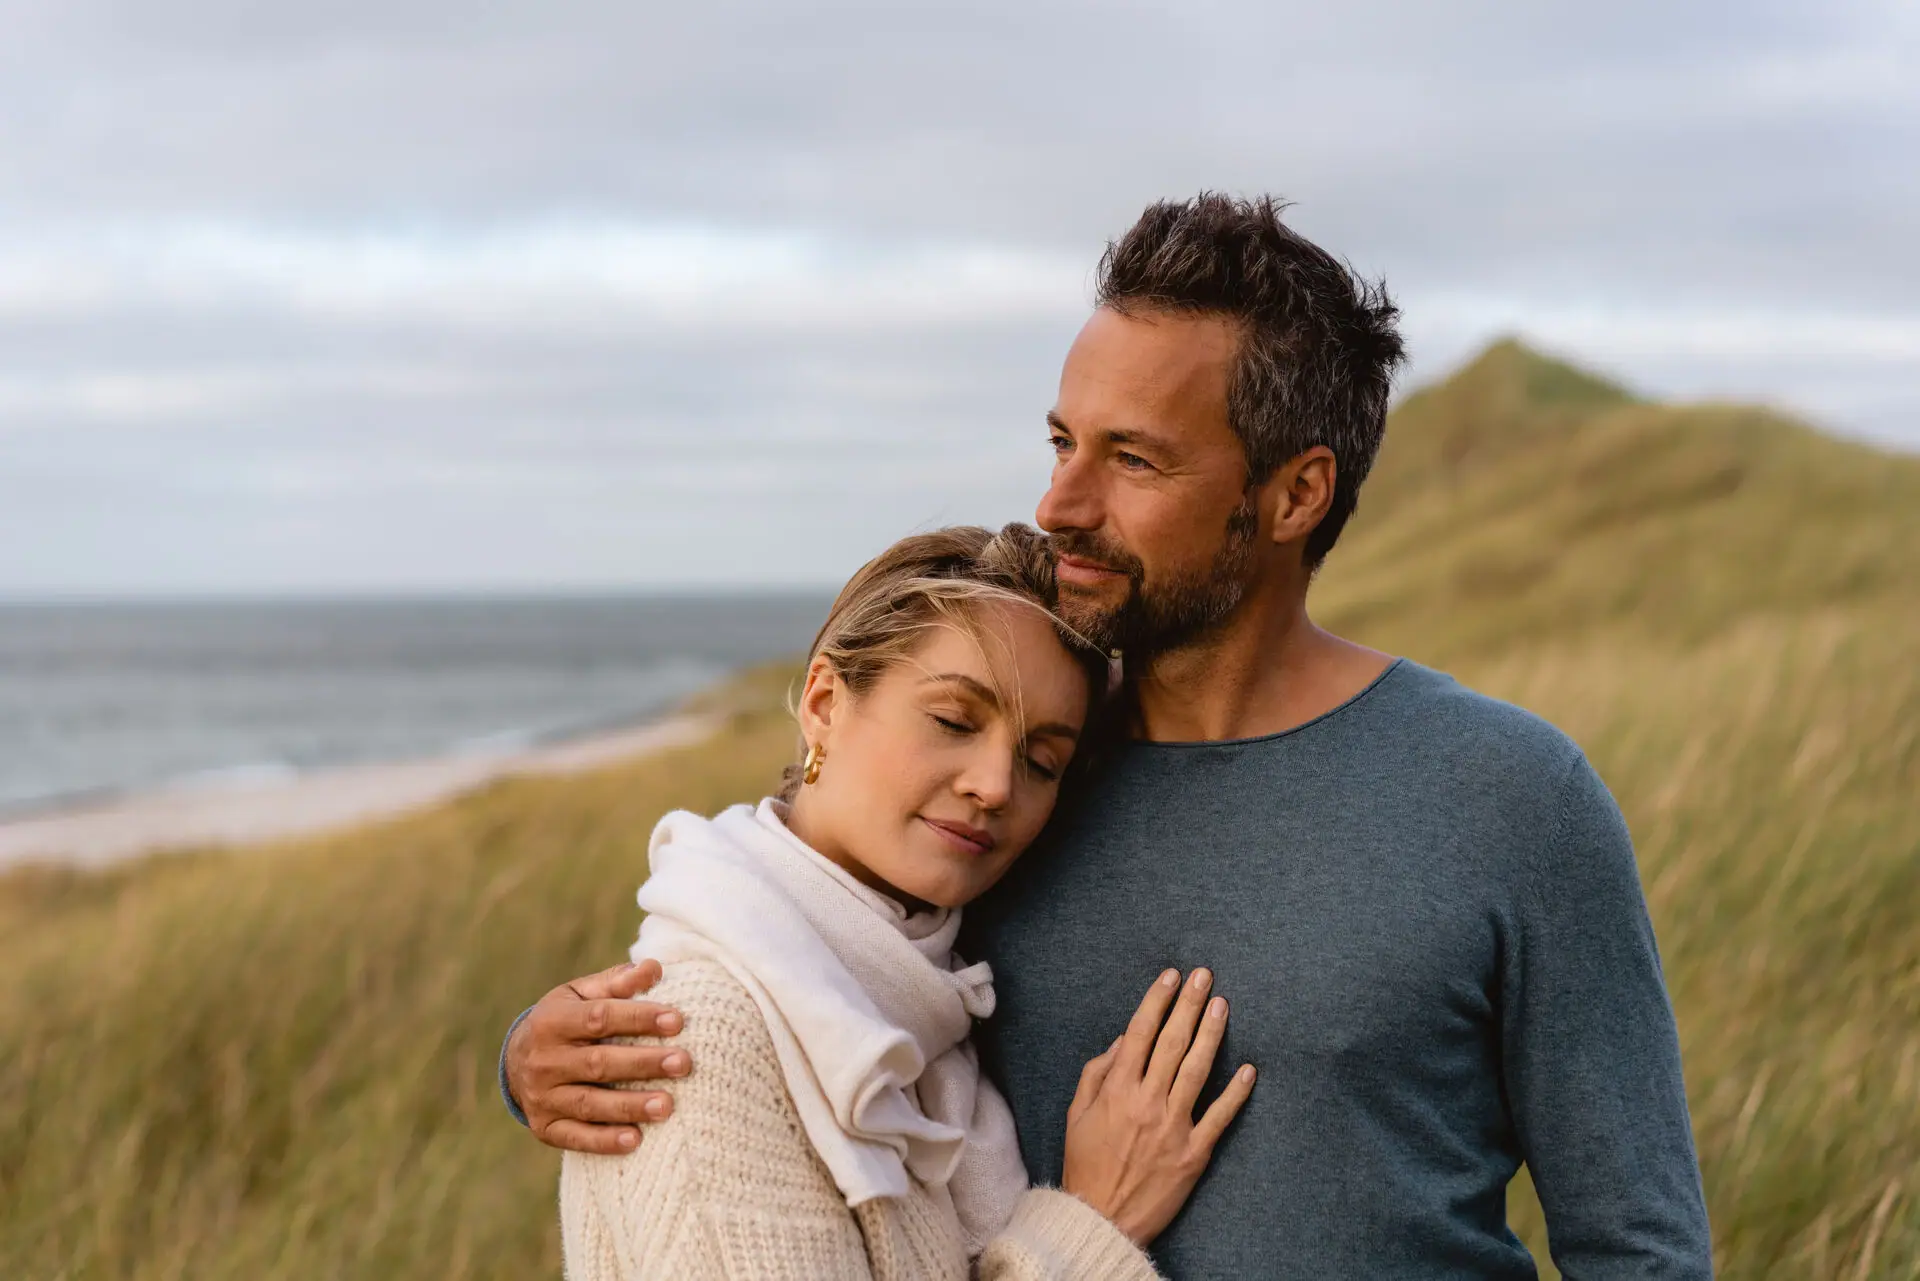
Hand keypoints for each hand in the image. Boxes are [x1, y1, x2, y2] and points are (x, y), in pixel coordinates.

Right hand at [507, 959, 691, 1154]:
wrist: (516, 1062)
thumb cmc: (565, 1020)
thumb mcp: (581, 994)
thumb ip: (617, 982)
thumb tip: (655, 968)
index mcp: (553, 1021)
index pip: (599, 1018)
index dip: (639, 1018)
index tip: (677, 1020)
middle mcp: (544, 1060)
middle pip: (598, 1063)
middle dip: (643, 1064)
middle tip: (683, 1063)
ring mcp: (542, 1097)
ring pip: (589, 1103)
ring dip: (629, 1106)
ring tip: (667, 1105)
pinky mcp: (544, 1127)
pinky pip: (576, 1138)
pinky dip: (604, 1141)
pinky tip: (636, 1140)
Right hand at [1061, 968, 1255, 1245]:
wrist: (1101, 1217)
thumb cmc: (1085, 1165)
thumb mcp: (1076, 1114)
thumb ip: (1096, 1073)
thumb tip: (1121, 1041)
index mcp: (1117, 1090)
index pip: (1140, 1033)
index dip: (1156, 1001)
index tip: (1170, 976)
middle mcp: (1147, 1101)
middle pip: (1172, 1042)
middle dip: (1188, 1004)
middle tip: (1203, 975)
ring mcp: (1173, 1126)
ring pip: (1198, 1070)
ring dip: (1211, 1033)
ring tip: (1222, 1005)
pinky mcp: (1194, 1152)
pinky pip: (1220, 1116)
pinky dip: (1236, 1093)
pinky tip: (1249, 1069)